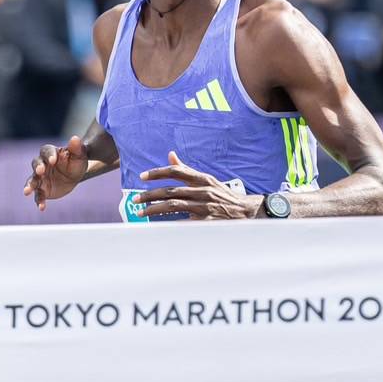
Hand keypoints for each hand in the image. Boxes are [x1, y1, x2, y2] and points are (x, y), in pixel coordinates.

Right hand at [24, 134, 87, 209]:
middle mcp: (42, 164)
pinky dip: (39, 201)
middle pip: (36, 164)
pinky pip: (38, 195)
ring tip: (27, 191)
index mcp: (50, 153)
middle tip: (40, 171)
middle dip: (37, 167)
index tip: (53, 160)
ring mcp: (40, 178)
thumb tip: (75, 138)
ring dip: (29, 185)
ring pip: (33, 180)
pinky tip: (41, 207)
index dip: (49, 155)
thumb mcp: (79, 156)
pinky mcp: (42, 190)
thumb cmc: (76, 162)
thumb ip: (76, 148)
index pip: (46, 151)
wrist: (74, 176)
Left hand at [134, 151, 257, 219]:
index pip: (176, 171)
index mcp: (202, 178)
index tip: (142, 176)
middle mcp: (202, 190)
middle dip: (150, 194)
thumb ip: (187, 169)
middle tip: (135, 199)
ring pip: (174, 205)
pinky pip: (185, 222)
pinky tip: (159, 226)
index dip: (158, 172)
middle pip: (170, 190)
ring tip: (141, 212)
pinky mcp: (207, 221)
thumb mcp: (207, 179)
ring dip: (154, 208)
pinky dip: (171, 223)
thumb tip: (171, 154)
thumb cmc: (223, 195)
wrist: (246, 212)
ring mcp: (205, 206)